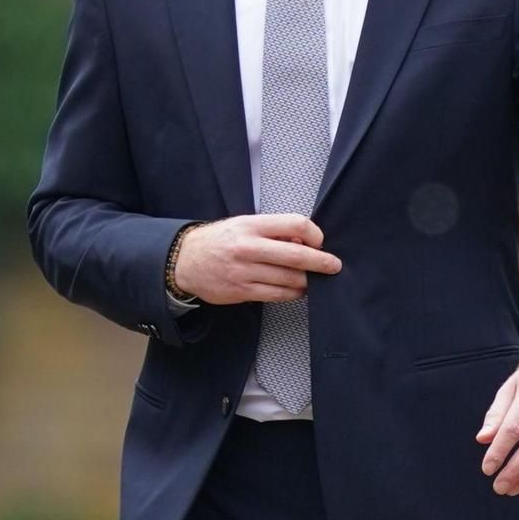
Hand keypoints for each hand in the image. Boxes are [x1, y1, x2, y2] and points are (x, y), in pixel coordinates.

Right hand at [170, 214, 339, 304]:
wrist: (185, 261)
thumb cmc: (218, 241)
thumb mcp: (243, 225)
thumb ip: (273, 231)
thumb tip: (304, 241)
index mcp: (251, 225)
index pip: (295, 224)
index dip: (314, 234)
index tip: (319, 241)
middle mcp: (249, 247)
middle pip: (297, 255)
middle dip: (321, 262)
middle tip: (333, 265)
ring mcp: (245, 271)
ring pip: (291, 279)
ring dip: (307, 280)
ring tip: (310, 278)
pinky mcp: (242, 291)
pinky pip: (278, 295)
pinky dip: (293, 293)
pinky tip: (296, 289)